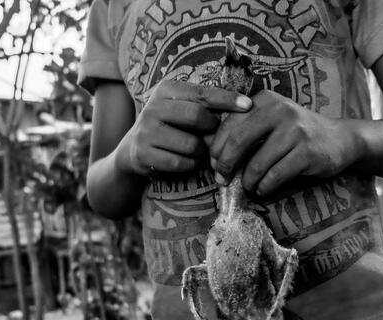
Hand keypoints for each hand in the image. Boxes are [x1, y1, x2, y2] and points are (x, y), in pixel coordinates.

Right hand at [116, 79, 251, 178]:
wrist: (134, 150)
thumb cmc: (170, 127)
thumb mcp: (182, 108)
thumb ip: (205, 105)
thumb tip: (244, 107)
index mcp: (165, 90)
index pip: (203, 93)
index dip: (227, 99)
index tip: (248, 105)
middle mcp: (153, 107)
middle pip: (197, 116)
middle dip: (212, 128)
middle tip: (214, 135)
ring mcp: (146, 132)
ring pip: (191, 144)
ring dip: (201, 151)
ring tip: (197, 150)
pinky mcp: (144, 154)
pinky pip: (181, 163)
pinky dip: (189, 165)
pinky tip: (185, 161)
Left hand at [209, 90, 356, 195]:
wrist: (340, 139)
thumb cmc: (298, 134)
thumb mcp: (271, 122)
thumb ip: (245, 131)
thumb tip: (212, 155)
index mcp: (265, 100)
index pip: (229, 124)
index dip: (217, 148)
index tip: (214, 165)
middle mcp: (279, 110)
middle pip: (237, 141)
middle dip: (225, 165)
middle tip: (222, 180)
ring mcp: (295, 131)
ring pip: (256, 164)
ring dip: (248, 181)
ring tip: (249, 186)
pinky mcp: (307, 152)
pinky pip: (274, 176)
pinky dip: (264, 187)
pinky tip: (263, 189)